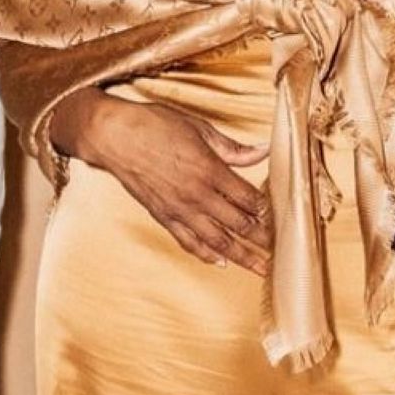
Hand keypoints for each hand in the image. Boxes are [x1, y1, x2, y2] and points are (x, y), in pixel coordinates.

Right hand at [55, 93, 272, 274]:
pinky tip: (220, 262)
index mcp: (210, 170)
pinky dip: (206, 254)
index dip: (266, 210)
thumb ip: (232, 148)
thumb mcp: (200, 129)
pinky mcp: (163, 216)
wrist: (113, 136)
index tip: (281, 218)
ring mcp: (179, 209)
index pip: (248, 198)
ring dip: (241, 256)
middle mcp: (197, 195)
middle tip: (280, 253)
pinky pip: (188, 242)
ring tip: (259, 269)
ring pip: (217, 240)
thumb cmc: (154, 125)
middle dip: (261, 240)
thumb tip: (262, 151)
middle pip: (238, 224)